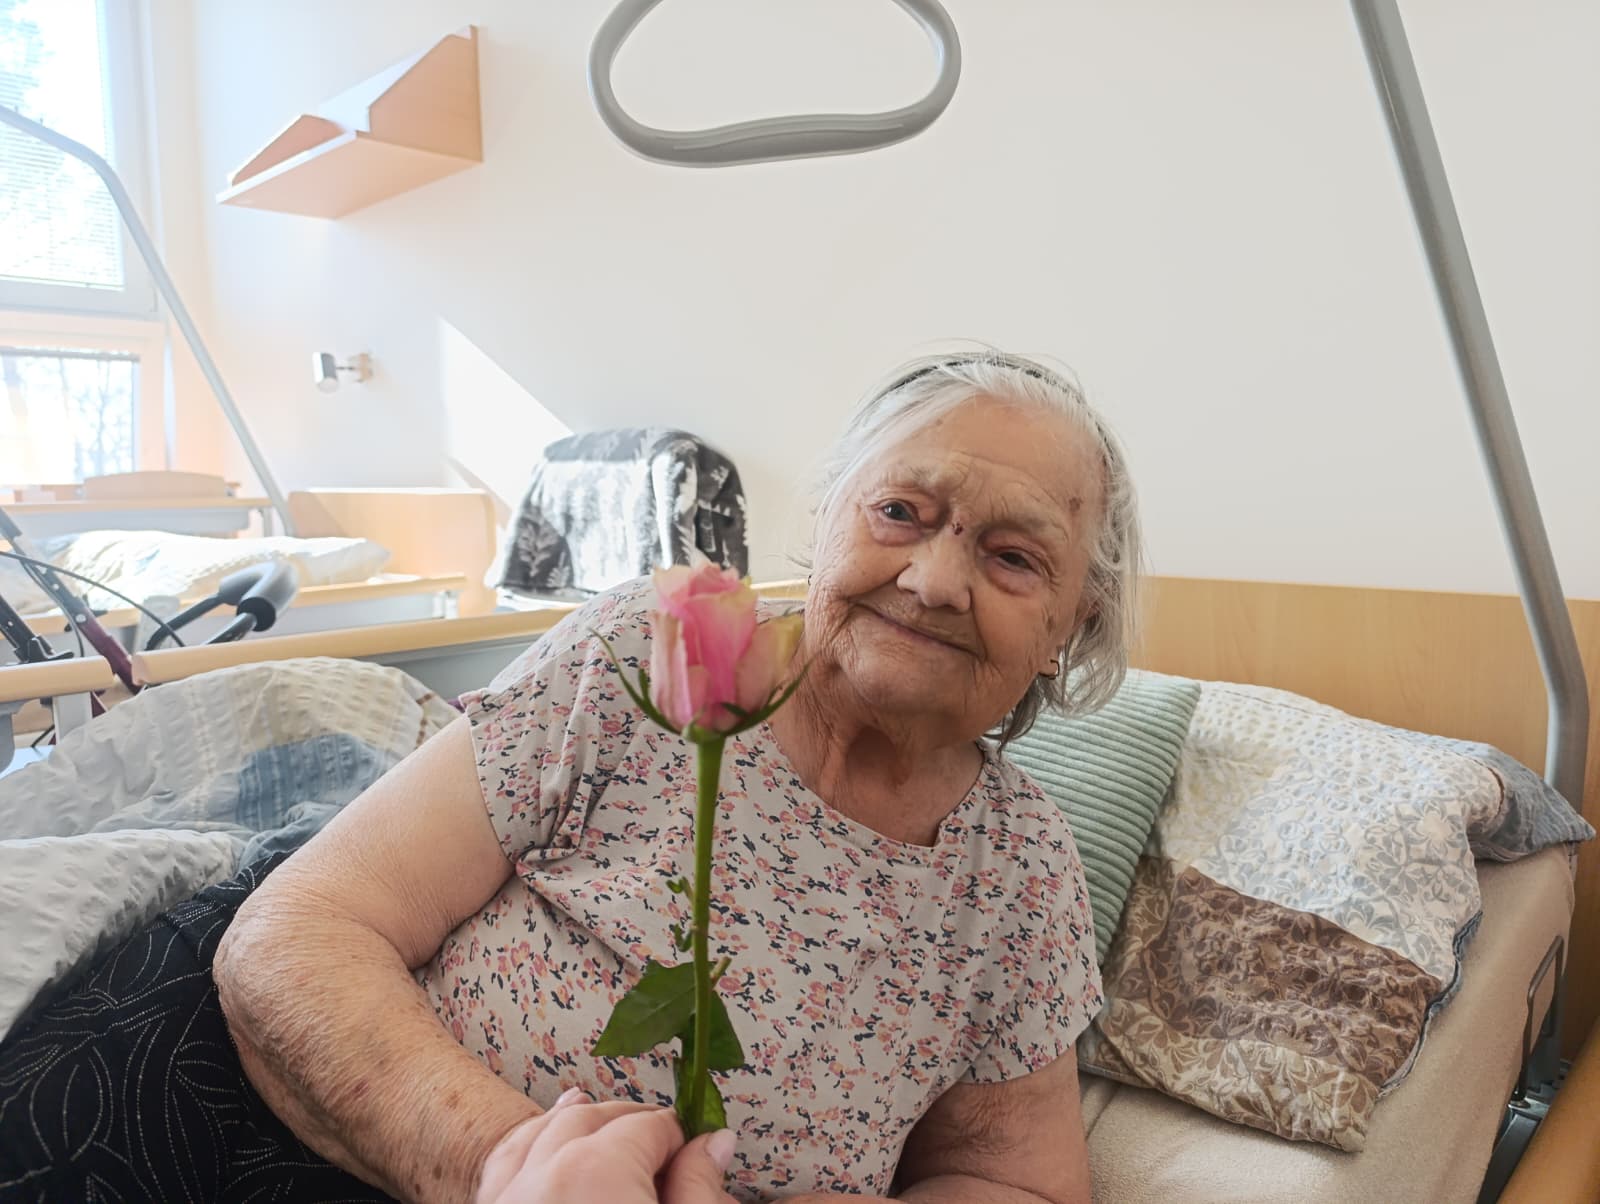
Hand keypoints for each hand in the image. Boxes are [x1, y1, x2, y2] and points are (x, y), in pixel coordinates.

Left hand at [475, 1089, 737, 1203]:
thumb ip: (699, 1188)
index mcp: (599, 1173)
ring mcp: (508, 1198)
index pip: (652, 1126)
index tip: (699, 1155)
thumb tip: (715, 1142)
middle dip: (634, 1127)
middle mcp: (543, 1175)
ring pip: (543, 1133)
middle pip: (598, 1120)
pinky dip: (527, 1144)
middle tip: (668, 1152)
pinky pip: (502, 1165)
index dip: (682, 1139)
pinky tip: (542, 1138)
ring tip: (601, 1113)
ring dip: (578, 1122)